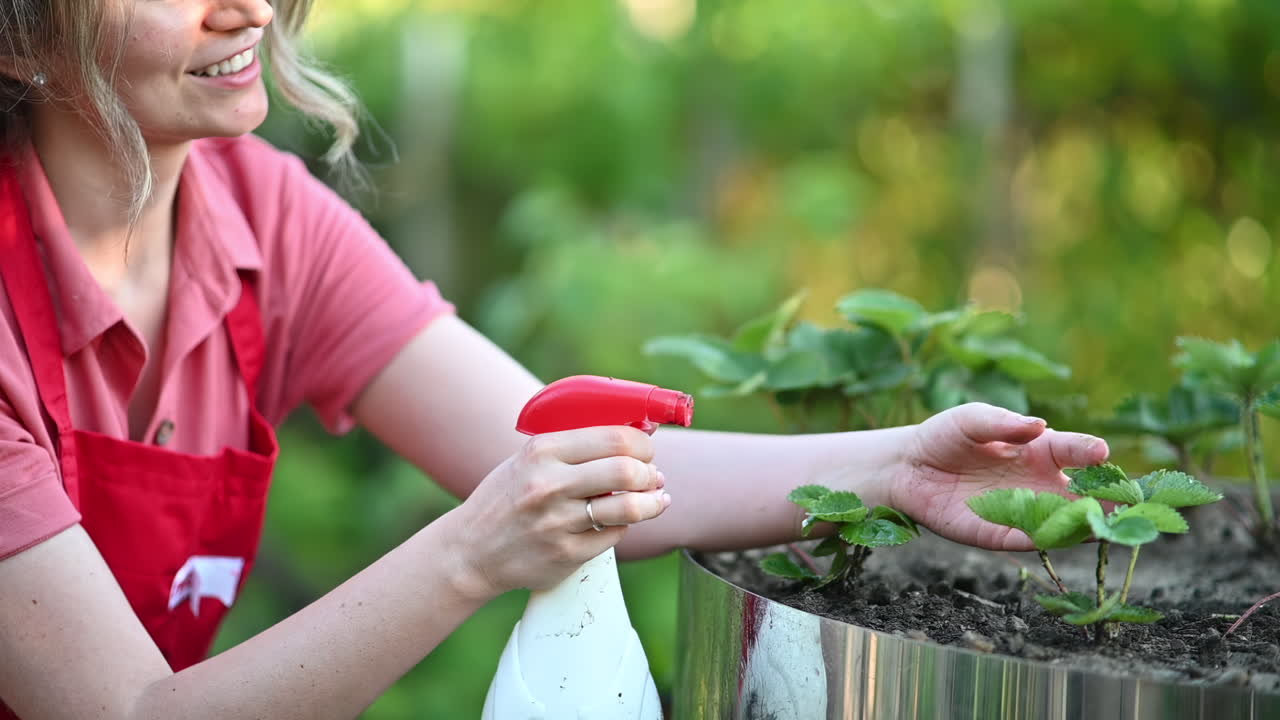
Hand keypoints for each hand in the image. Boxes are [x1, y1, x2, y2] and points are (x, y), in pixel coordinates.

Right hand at [445, 426, 670, 598]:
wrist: (470, 551)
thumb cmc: (507, 498)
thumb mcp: (529, 459)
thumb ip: (576, 446)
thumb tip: (640, 435)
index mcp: (542, 451)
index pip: (614, 438)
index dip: (642, 443)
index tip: (646, 448)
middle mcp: (549, 485)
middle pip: (627, 470)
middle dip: (650, 472)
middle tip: (652, 475)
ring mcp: (558, 523)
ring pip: (629, 507)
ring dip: (651, 502)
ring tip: (655, 499)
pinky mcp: (566, 555)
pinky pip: (614, 535)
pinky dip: (624, 526)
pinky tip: (621, 521)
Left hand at [888, 403, 1108, 550]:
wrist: (908, 469)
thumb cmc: (946, 436)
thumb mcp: (969, 420)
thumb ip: (1001, 423)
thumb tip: (1037, 425)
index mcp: (1038, 450)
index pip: (1072, 450)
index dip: (1087, 451)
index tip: (1101, 452)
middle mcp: (1040, 482)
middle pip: (1082, 492)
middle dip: (1106, 496)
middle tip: (1127, 500)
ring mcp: (1025, 510)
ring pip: (1064, 520)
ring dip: (1085, 524)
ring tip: (1106, 525)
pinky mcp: (1002, 535)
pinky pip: (1030, 540)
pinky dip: (1049, 540)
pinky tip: (1065, 539)